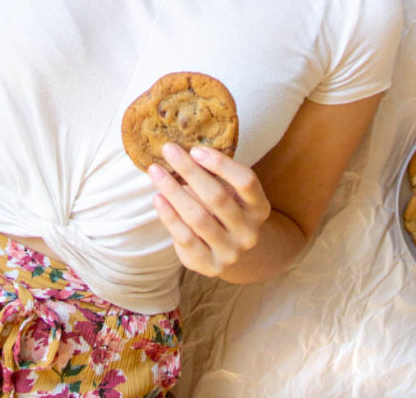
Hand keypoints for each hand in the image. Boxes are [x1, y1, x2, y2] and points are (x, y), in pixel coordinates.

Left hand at [148, 143, 271, 277]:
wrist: (234, 254)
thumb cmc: (228, 212)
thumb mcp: (233, 194)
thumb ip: (216, 176)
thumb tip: (183, 149)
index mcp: (259, 208)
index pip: (246, 182)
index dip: (221, 164)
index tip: (195, 149)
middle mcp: (249, 232)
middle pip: (218, 197)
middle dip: (190, 171)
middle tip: (168, 150)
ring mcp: (231, 252)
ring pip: (198, 218)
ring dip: (174, 191)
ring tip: (156, 171)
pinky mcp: (209, 266)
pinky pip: (186, 238)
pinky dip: (169, 216)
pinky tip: (158, 198)